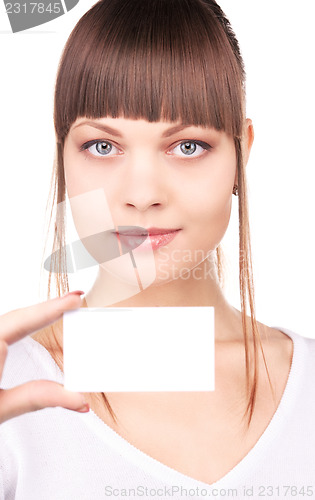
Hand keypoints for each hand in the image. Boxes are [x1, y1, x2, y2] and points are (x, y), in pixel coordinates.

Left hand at [0, 292, 88, 423]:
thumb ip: (39, 398)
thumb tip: (77, 398)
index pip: (24, 320)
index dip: (53, 307)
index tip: (75, 298)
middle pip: (18, 316)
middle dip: (48, 307)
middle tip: (75, 301)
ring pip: (8, 321)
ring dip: (34, 314)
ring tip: (61, 308)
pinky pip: (1, 330)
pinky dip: (21, 324)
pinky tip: (33, 322)